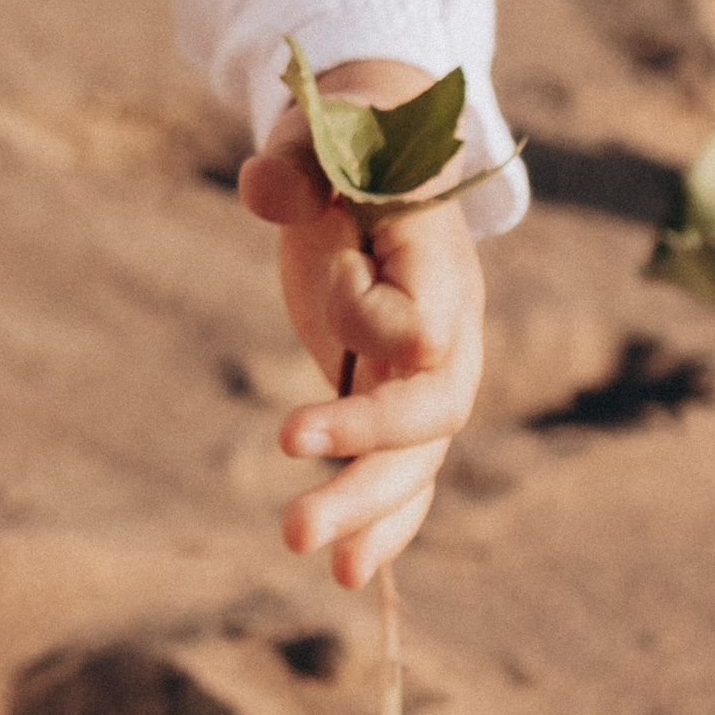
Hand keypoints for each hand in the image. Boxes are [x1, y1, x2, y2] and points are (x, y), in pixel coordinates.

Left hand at [239, 58, 485, 588]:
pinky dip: (383, 524)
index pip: (425, 317)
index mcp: (437, 257)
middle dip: (365, 462)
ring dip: (364, 512)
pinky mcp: (400, 402)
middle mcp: (449, 325)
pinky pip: (406, 475)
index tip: (336, 311)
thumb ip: (294, 166)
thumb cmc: (345, 144)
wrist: (384, 153)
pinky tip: (345, 575)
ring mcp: (431, 372)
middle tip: (294, 514)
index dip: (382, 326)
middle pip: (431, 413)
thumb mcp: (315, 140)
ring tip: (295, 545)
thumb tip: (265, 190)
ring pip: (416, 459)